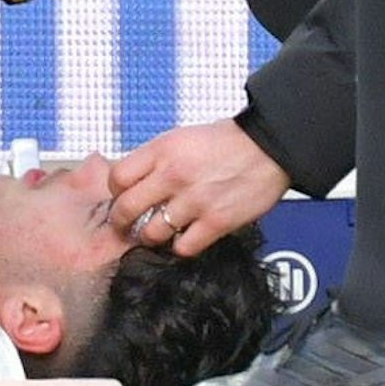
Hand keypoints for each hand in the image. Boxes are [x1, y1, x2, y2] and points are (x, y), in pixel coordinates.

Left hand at [108, 118, 290, 257]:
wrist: (269, 147)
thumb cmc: (227, 141)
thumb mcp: (182, 137)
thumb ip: (156, 159)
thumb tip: (135, 181)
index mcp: (162, 150)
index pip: (117, 178)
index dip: (115, 191)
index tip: (121, 197)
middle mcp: (173, 176)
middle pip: (125, 209)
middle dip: (121, 221)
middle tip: (125, 225)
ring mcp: (193, 201)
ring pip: (151, 233)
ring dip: (151, 236)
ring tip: (159, 232)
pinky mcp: (215, 222)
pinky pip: (183, 247)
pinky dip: (181, 246)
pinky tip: (186, 237)